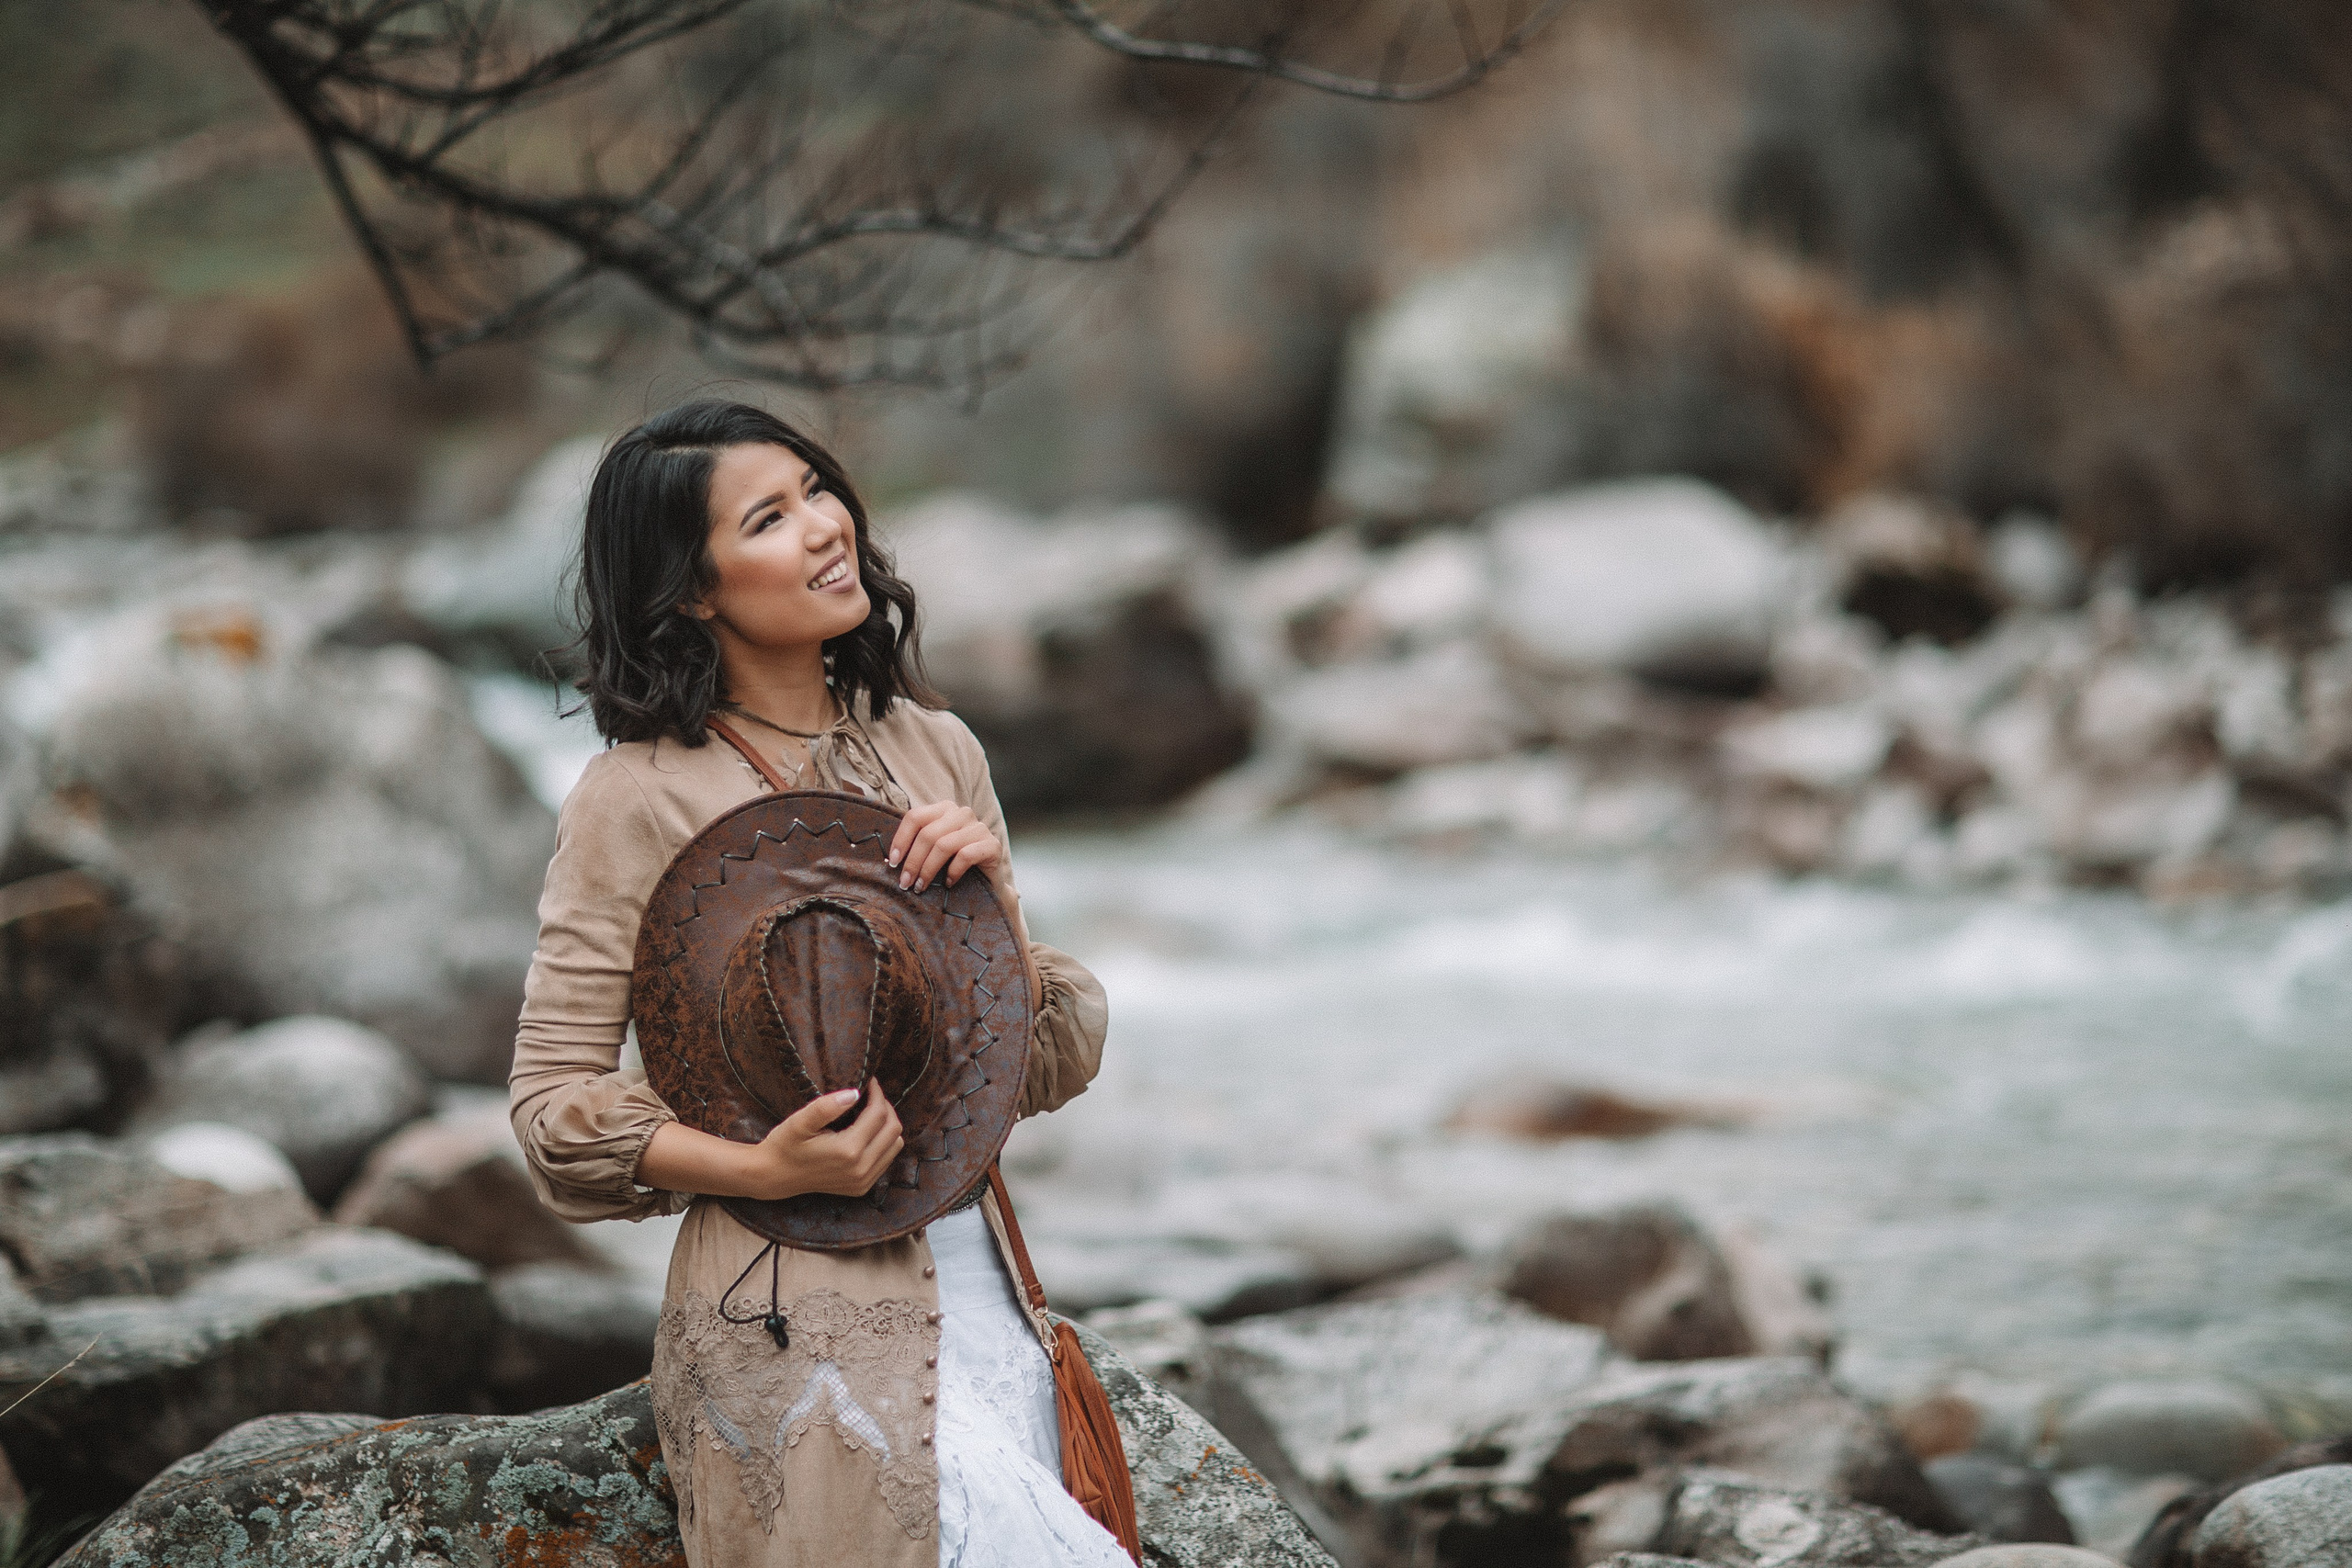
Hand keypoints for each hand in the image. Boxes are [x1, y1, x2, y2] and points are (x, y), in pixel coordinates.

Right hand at [745, 1078, 904, 1200]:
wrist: (774, 1176)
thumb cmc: (785, 1145)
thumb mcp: (800, 1121)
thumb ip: (826, 1106)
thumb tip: (855, 1093)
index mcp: (848, 1151)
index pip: (879, 1114)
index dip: (877, 1093)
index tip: (869, 1080)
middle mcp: (861, 1169)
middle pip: (893, 1130)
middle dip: (886, 1107)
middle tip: (870, 1094)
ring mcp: (863, 1181)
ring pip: (895, 1145)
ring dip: (887, 1125)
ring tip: (869, 1111)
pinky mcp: (862, 1187)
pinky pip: (886, 1160)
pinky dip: (883, 1142)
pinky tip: (866, 1132)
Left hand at [886, 801, 1000, 891]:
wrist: (989, 883)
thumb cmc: (954, 866)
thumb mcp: (932, 852)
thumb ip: (915, 848)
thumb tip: (890, 860)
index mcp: (944, 809)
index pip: (915, 817)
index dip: (901, 839)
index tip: (893, 862)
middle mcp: (962, 813)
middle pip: (928, 834)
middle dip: (913, 861)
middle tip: (905, 882)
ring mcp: (979, 827)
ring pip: (944, 845)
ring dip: (928, 870)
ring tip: (921, 887)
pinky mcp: (992, 844)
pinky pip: (965, 855)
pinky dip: (952, 872)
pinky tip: (948, 883)